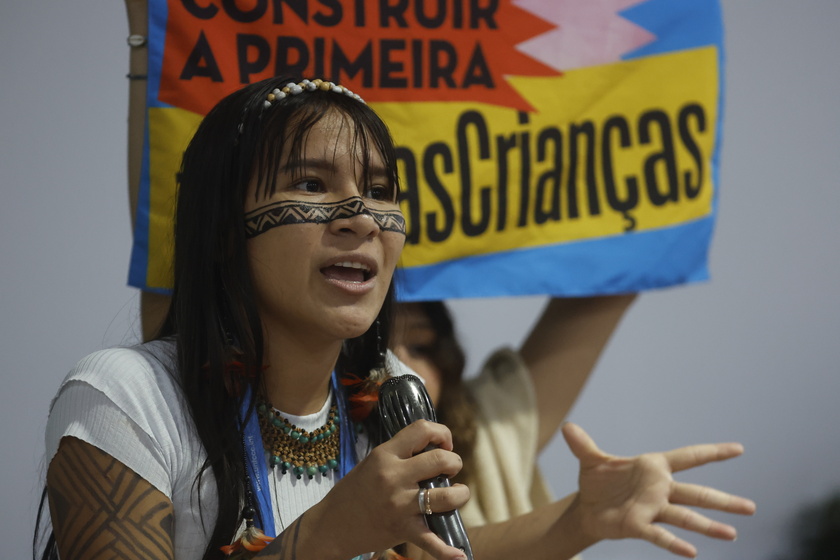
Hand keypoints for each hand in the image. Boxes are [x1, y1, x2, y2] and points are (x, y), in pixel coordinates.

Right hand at [313, 419, 469, 559]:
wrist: (332, 525)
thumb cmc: (354, 490)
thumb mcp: (372, 462)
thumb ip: (399, 454)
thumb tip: (432, 447)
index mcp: (386, 455)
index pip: (422, 429)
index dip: (442, 433)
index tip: (445, 444)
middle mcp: (394, 476)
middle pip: (441, 460)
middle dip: (455, 462)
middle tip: (451, 470)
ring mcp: (400, 504)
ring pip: (446, 496)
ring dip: (460, 494)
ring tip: (458, 494)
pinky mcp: (403, 529)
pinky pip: (431, 541)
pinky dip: (447, 551)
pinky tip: (460, 555)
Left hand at [563, 422, 755, 557]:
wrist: (586, 508)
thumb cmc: (598, 482)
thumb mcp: (590, 460)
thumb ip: (583, 444)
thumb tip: (567, 427)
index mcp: (653, 467)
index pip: (688, 457)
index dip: (712, 453)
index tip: (739, 449)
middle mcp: (659, 489)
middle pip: (696, 493)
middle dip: (722, 500)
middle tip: (751, 507)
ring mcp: (652, 509)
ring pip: (685, 517)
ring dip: (707, 525)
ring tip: (732, 533)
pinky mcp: (639, 525)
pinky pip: (660, 535)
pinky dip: (675, 542)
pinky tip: (692, 552)